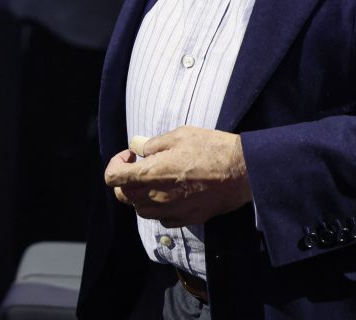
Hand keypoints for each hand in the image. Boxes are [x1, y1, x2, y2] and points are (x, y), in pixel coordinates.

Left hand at [104, 126, 252, 227]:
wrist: (242, 171)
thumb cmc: (211, 148)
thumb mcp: (178, 135)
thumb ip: (152, 144)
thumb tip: (137, 147)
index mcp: (151, 174)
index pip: (113, 178)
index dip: (116, 164)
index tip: (131, 156)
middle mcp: (157, 197)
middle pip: (124, 196)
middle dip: (126, 180)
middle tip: (141, 165)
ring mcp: (173, 211)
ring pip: (141, 211)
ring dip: (141, 195)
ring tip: (156, 179)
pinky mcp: (188, 219)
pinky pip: (162, 219)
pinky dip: (159, 208)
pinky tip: (171, 193)